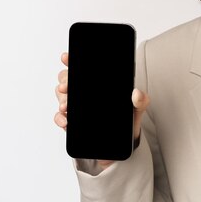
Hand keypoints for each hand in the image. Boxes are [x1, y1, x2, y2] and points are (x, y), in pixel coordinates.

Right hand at [54, 52, 149, 169]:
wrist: (123, 143)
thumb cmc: (129, 120)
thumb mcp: (137, 108)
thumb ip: (140, 100)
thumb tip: (137, 93)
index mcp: (99, 84)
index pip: (83, 68)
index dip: (71, 61)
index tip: (66, 58)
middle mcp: (86, 92)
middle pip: (68, 79)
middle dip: (64, 81)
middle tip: (66, 87)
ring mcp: (78, 106)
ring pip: (61, 96)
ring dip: (61, 99)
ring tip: (66, 106)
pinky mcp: (73, 121)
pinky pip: (60, 117)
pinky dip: (59, 118)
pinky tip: (66, 121)